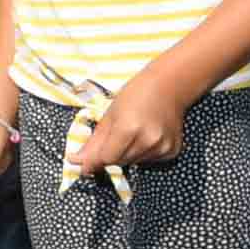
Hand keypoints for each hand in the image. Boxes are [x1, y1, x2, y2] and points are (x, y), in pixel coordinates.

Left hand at [67, 76, 184, 177]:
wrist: (169, 85)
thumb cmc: (136, 94)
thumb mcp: (110, 114)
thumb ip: (94, 141)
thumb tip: (77, 163)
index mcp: (129, 128)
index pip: (106, 158)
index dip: (94, 159)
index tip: (81, 162)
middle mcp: (148, 141)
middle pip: (119, 162)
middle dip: (111, 153)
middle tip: (115, 134)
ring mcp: (162, 147)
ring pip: (133, 162)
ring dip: (127, 153)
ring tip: (133, 132)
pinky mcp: (172, 151)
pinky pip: (148, 161)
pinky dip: (142, 153)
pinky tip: (146, 136)